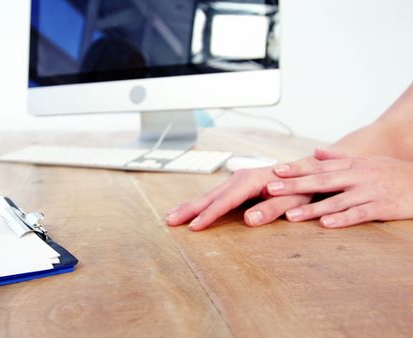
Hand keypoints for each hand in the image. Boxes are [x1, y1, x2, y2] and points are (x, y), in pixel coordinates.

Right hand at [166, 166, 311, 230]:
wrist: (306, 172)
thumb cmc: (302, 187)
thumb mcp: (294, 200)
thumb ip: (272, 209)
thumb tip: (249, 220)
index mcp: (251, 181)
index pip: (225, 201)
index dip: (209, 215)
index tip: (194, 227)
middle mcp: (239, 178)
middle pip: (209, 196)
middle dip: (188, 209)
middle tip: (169, 221)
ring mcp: (236, 180)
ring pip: (207, 195)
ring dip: (188, 206)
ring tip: (171, 216)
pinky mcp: (235, 185)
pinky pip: (212, 196)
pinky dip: (197, 203)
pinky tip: (187, 209)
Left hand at [267, 149, 412, 227]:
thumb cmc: (394, 172)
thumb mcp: (367, 161)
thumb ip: (339, 158)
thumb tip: (314, 152)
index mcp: (352, 165)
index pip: (319, 166)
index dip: (296, 169)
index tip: (275, 171)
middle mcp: (358, 176)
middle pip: (322, 181)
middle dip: (295, 185)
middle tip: (271, 189)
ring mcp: (370, 191)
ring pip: (337, 200)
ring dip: (312, 208)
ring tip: (291, 215)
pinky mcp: (383, 207)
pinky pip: (360, 214)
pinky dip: (343, 219)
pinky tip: (326, 224)